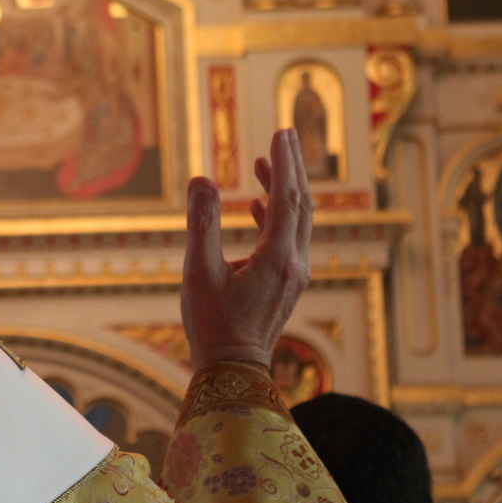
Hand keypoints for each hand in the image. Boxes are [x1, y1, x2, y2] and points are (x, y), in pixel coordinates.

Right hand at [181, 128, 312, 371]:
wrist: (234, 369)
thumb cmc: (213, 324)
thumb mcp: (199, 272)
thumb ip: (201, 223)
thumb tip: (201, 179)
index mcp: (277, 258)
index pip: (287, 198)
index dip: (284, 163)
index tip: (280, 132)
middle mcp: (295, 264)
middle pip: (302, 204)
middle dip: (293, 167)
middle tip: (285, 134)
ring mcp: (295, 275)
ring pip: (300, 221)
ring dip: (285, 189)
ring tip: (266, 162)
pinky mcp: (287, 283)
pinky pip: (290, 238)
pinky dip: (278, 214)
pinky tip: (259, 206)